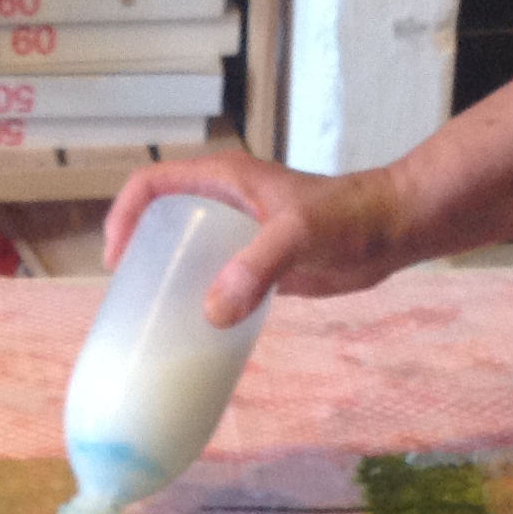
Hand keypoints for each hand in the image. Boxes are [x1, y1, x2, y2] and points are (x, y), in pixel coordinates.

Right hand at [102, 151, 416, 328]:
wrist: (394, 230)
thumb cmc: (350, 217)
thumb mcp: (298, 234)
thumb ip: (257, 266)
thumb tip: (213, 312)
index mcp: (222, 180)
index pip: (151, 184)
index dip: (124, 216)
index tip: (118, 261)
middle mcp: (225, 203)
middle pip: (161, 222)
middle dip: (139, 257)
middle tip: (132, 302)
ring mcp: (241, 234)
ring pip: (187, 254)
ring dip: (169, 284)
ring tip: (156, 322)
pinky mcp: (258, 264)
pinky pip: (216, 280)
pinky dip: (201, 303)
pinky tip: (198, 333)